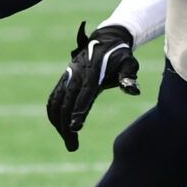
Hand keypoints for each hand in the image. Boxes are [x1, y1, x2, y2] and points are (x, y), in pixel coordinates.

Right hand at [45, 21, 138, 152]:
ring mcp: (67, 76)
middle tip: (73, 147)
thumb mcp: (129, 63)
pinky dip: (53, 113)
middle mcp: (76, 75)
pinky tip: (60, 128)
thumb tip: (133, 91)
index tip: (75, 129)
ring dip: (58, 123)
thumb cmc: (120, 55)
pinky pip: (53, 98)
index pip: (84, 95)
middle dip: (66, 126)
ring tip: (68, 142)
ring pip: (56, 103)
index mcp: (92, 73)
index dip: (78, 112)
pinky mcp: (63, 79)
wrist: (106, 39)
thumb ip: (129, 77)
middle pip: (66, 103)